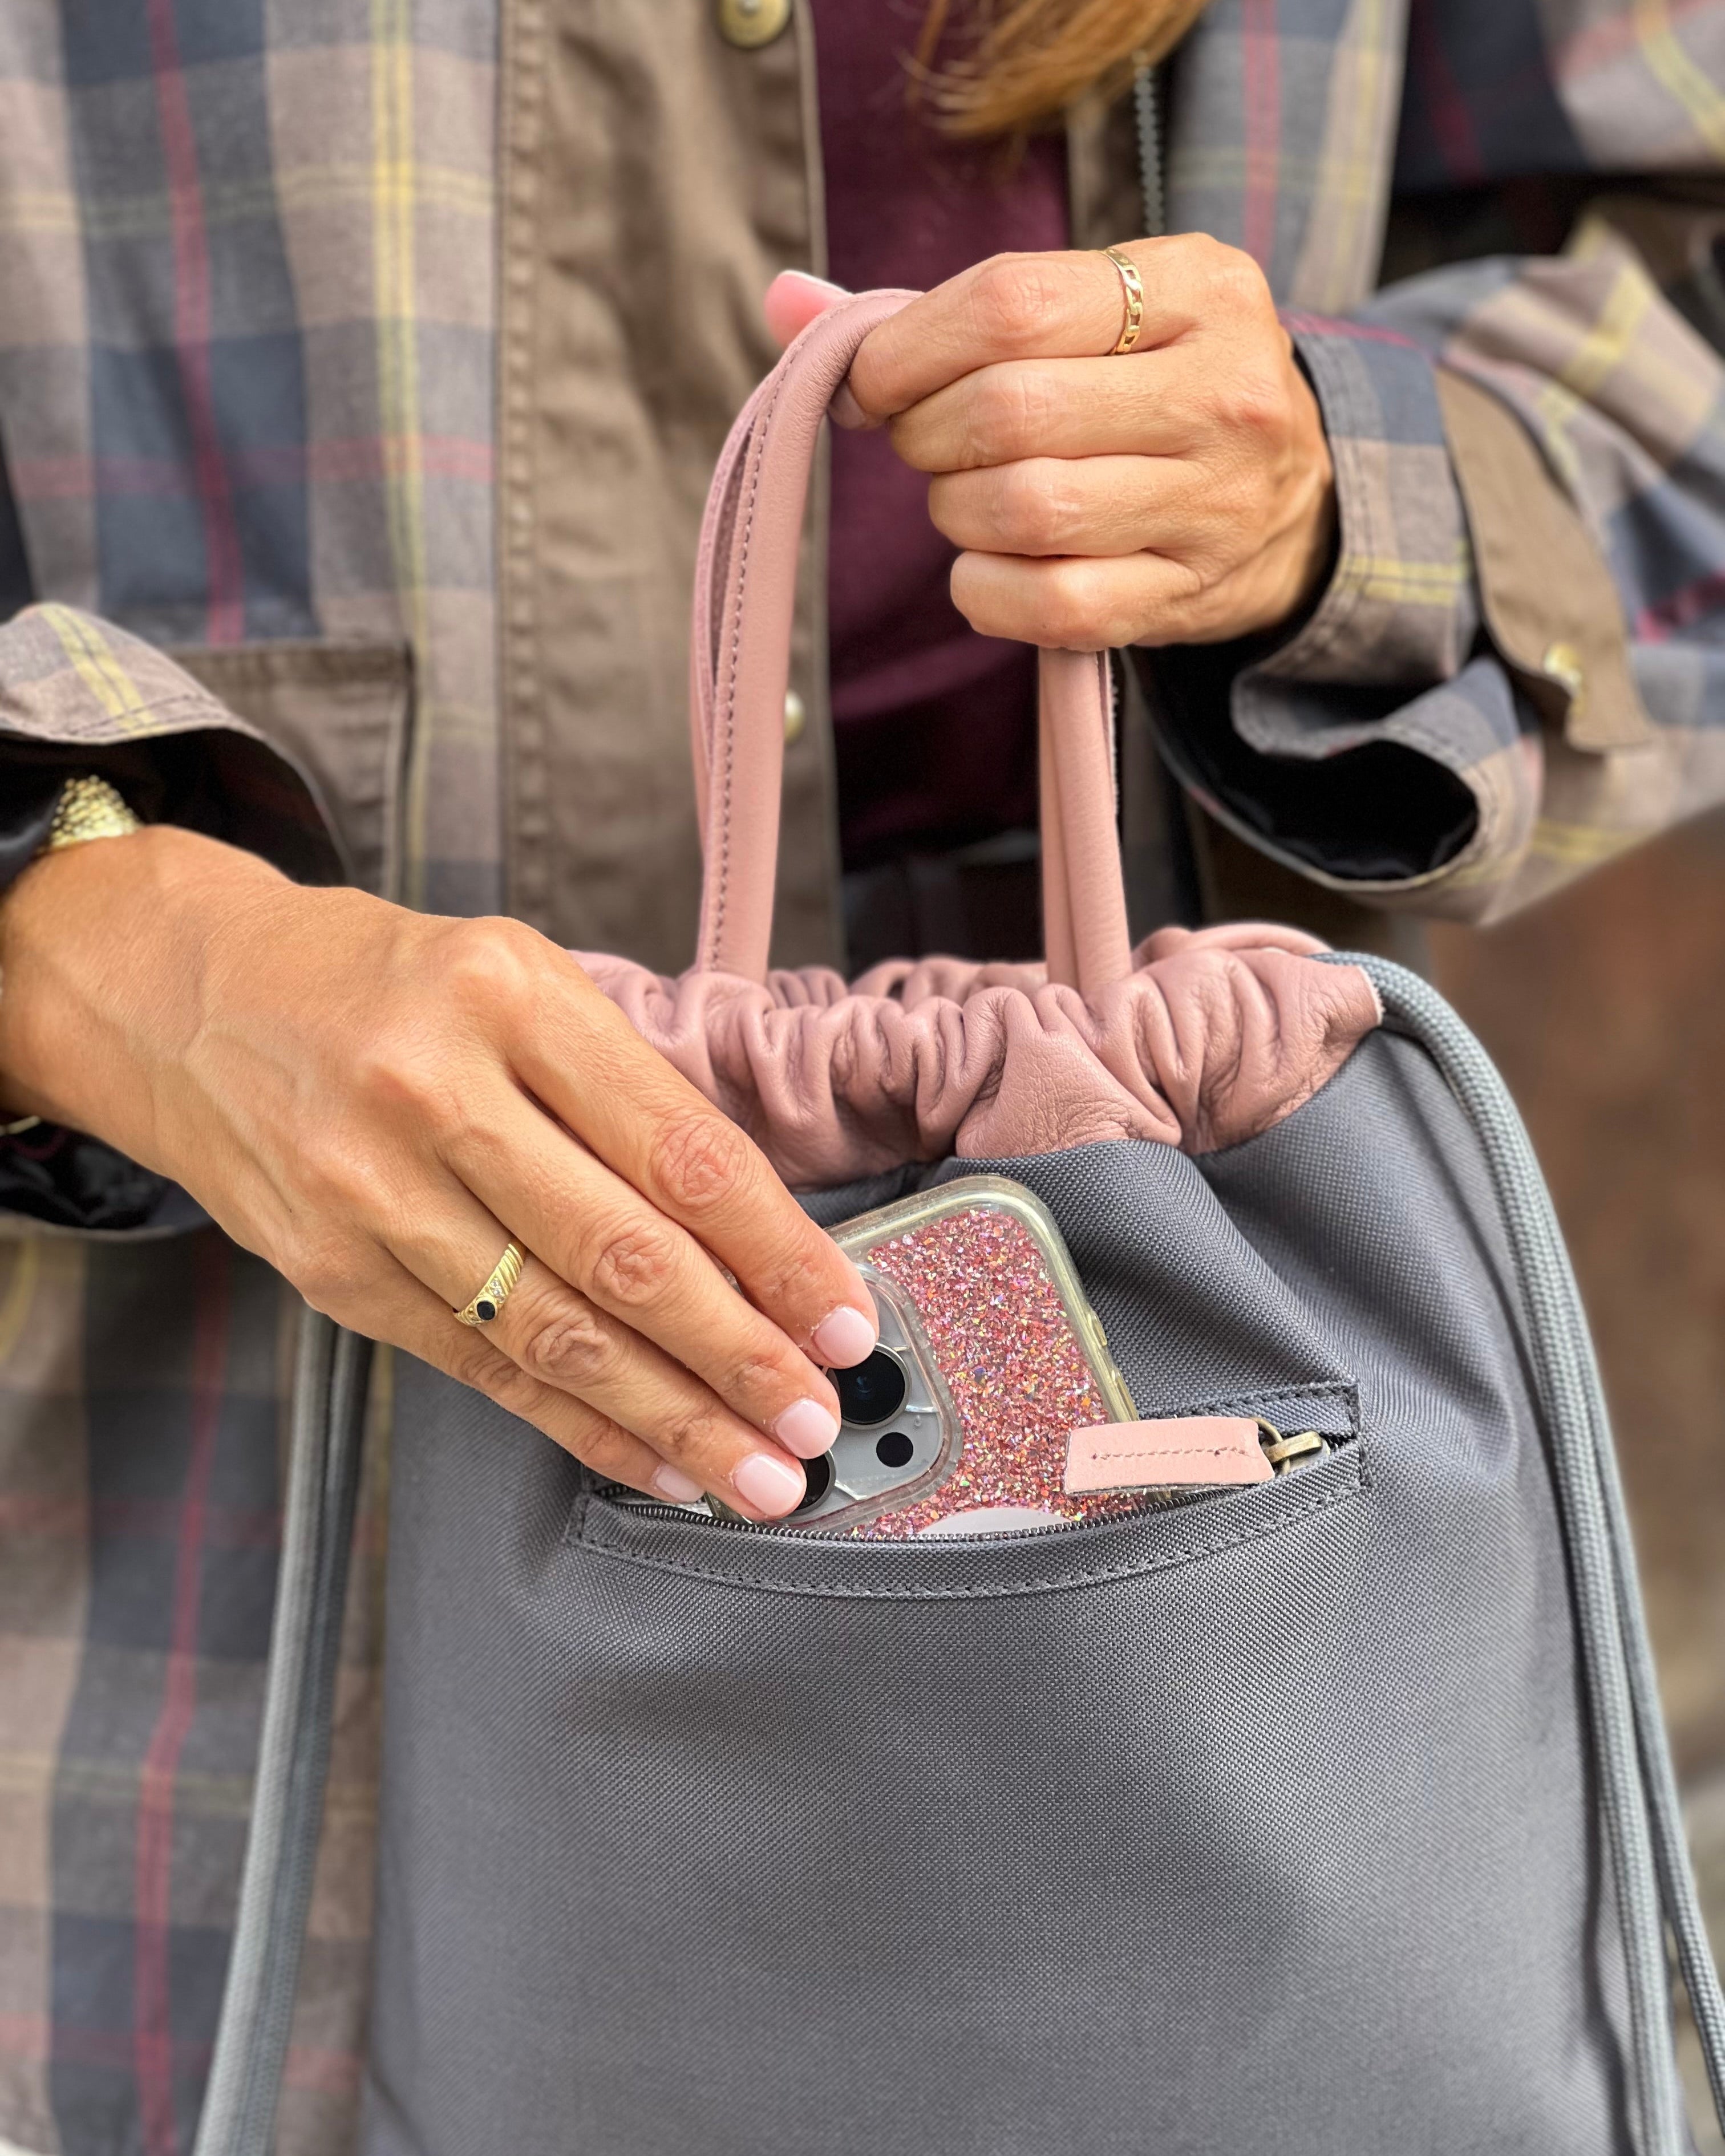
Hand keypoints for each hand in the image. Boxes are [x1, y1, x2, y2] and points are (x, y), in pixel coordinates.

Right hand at [0, 827, 877, 1517]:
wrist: (193, 999)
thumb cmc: (390, 986)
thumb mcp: (521, 981)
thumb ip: (627, 1092)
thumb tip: (760, 1236)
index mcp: (510, 999)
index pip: (681, 1152)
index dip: (779, 1252)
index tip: (846, 1318)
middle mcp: (435, 1094)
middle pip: (624, 1256)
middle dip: (740, 1355)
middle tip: (816, 1419)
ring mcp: (373, 1192)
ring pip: (556, 1334)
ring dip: (673, 1418)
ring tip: (757, 1474)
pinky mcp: (336, 1274)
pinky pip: (483, 1368)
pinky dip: (579, 1426)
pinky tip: (652, 1459)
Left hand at [768, 238, 1334, 648]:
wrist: (1297, 505)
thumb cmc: (1158, 390)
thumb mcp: (1097, 312)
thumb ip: (947, 309)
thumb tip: (784, 304)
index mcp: (1197, 288)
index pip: (1012, 304)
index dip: (908, 348)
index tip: (874, 381)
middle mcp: (1220, 392)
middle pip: (1007, 412)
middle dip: (926, 435)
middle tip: (925, 444)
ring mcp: (1212, 504)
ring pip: (1021, 511)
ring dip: (955, 513)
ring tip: (968, 498)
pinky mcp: (1187, 598)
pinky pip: (1045, 606)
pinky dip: (984, 589)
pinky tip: (992, 564)